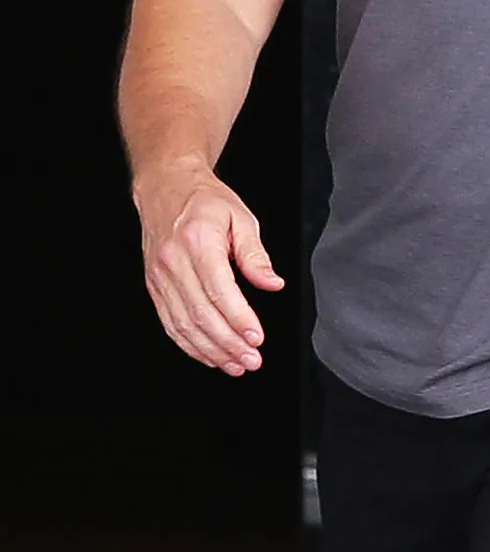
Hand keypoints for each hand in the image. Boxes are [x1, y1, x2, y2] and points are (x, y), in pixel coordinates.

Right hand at [135, 165, 283, 374]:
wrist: (166, 187)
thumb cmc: (205, 201)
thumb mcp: (241, 217)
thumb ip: (255, 255)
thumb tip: (272, 283)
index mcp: (197, 242)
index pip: (219, 290)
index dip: (238, 319)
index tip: (256, 338)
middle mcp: (173, 261)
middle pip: (200, 313)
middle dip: (228, 343)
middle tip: (251, 359)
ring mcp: (160, 276)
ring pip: (182, 324)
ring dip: (211, 350)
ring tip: (235, 365)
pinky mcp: (154, 286)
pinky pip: (170, 322)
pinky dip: (190, 345)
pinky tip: (210, 355)